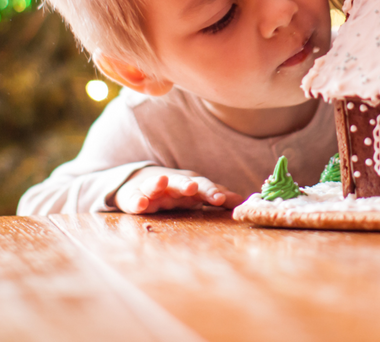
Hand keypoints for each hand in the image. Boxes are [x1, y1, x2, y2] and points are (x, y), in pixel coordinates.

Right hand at [113, 166, 242, 213]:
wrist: (139, 181)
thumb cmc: (174, 191)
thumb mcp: (194, 194)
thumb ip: (215, 196)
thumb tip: (242, 201)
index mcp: (189, 185)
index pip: (203, 186)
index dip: (211, 192)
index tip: (221, 199)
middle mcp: (172, 184)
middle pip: (180, 181)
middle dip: (186, 184)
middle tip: (192, 187)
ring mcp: (151, 189)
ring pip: (155, 184)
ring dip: (158, 183)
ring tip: (161, 182)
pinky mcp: (132, 196)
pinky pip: (133, 198)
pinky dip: (136, 200)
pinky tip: (140, 203)